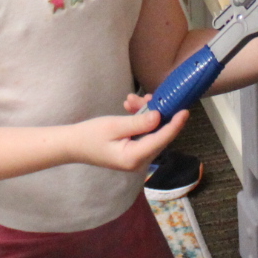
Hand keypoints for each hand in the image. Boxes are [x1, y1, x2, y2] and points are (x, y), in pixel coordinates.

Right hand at [66, 103, 187, 172]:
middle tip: (146, 96)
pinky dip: (140, 120)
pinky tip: (130, 107)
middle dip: (156, 113)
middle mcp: (139, 161)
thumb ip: (138, 123)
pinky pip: (144, 134)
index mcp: (134, 158)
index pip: (161, 139)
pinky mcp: (134, 152)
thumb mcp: (113, 126)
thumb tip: (159, 117)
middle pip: (159, 136)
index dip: (175, 124)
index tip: (185, 110)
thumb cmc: (90, 135)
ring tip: (130, 100)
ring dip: (145, 114)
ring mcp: (137, 158)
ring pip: (152, 133)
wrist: (73, 146)